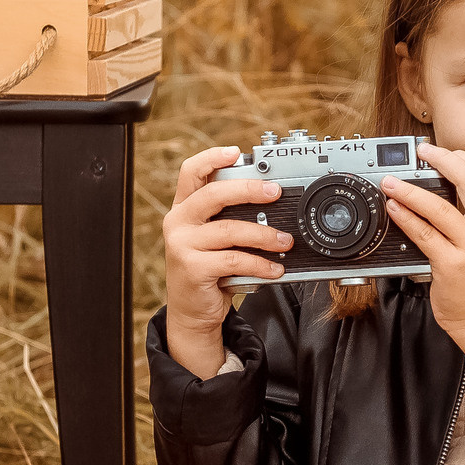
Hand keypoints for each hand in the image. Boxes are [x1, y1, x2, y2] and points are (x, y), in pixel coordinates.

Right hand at [161, 146, 291, 378]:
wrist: (192, 312)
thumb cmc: (209, 271)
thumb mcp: (213, 239)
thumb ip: (229, 218)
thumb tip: (271, 201)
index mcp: (183, 209)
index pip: (190, 172)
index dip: (212, 158)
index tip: (237, 152)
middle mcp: (178, 223)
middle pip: (213, 194)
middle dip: (248, 190)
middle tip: (275, 192)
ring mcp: (182, 245)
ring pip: (229, 230)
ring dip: (263, 235)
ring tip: (286, 241)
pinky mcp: (192, 268)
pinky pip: (234, 260)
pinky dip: (259, 264)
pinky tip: (274, 268)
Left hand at [381, 143, 464, 380]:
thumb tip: (434, 187)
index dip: (459, 156)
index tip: (436, 150)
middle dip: (442, 160)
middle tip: (420, 152)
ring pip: (440, 208)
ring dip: (410, 190)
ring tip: (390, 182)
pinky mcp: (452, 264)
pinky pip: (424, 234)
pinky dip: (406, 218)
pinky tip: (394, 209)